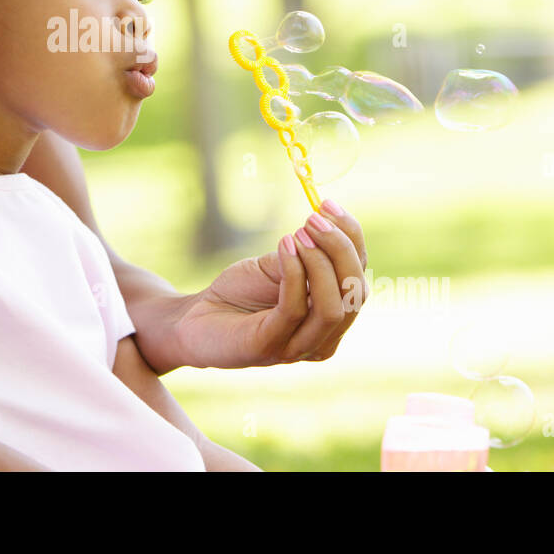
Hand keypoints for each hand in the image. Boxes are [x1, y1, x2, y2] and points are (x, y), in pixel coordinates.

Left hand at [171, 199, 367, 368]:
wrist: (195, 318)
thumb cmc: (239, 292)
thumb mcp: (277, 266)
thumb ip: (304, 255)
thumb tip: (323, 226)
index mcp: (332, 318)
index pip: (359, 279)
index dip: (352, 240)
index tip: (328, 205)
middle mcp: (323, 338)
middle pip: (354, 293)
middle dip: (340, 249)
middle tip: (314, 218)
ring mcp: (298, 348)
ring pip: (332, 307)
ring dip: (320, 262)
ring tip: (299, 233)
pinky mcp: (269, 347)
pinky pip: (294, 309)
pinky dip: (294, 273)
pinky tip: (284, 246)